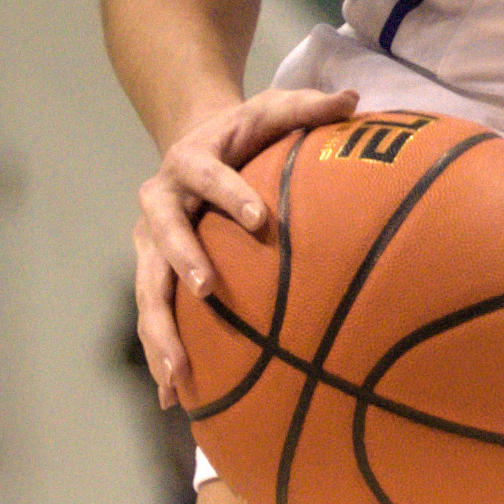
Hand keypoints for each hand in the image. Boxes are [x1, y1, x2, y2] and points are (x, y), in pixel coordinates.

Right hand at [131, 86, 359, 403]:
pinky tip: (173, 401)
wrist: (192, 140)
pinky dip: (162, 354)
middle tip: (208, 290)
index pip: (206, 174)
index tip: (257, 218)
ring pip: (148, 288)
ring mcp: (151, 240)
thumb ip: (310, 106)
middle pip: (162, 234)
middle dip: (182, 262)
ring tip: (176, 374)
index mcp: (190, 160)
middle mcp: (161, 201)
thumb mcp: (274, 107)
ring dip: (160, 330)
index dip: (227, 192)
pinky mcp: (153, 271)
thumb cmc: (245, 131)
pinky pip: (154, 315)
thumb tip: (355, 102)